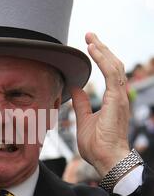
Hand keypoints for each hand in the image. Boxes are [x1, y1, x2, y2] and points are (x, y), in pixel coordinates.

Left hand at [71, 33, 129, 177]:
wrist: (107, 160)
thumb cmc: (98, 146)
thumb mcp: (84, 120)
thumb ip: (81, 104)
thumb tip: (75, 89)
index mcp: (113, 100)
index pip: (109, 73)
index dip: (101, 58)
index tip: (90, 45)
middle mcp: (119, 96)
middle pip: (113, 65)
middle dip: (102, 48)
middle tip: (90, 35)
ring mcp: (119, 98)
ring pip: (114, 66)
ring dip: (102, 50)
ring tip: (91, 37)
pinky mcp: (117, 100)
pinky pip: (111, 74)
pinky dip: (103, 60)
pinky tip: (94, 50)